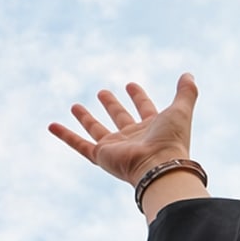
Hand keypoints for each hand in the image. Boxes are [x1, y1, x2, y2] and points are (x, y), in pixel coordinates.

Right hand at [49, 74, 198, 185]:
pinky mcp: (101, 155)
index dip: (138, 96)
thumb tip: (188, 74)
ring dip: (86, 118)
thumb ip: (186, 92)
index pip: (144, 108)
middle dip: (111, 105)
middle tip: (102, 92)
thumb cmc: (171, 140)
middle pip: (119, 118)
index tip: (130, 84)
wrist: (159, 166)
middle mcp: (133, 137)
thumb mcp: (181, 110)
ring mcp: (116, 147)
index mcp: (153, 127)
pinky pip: (79, 144)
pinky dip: (65, 135)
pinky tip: (52, 125)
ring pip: (97, 129)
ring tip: (74, 105)